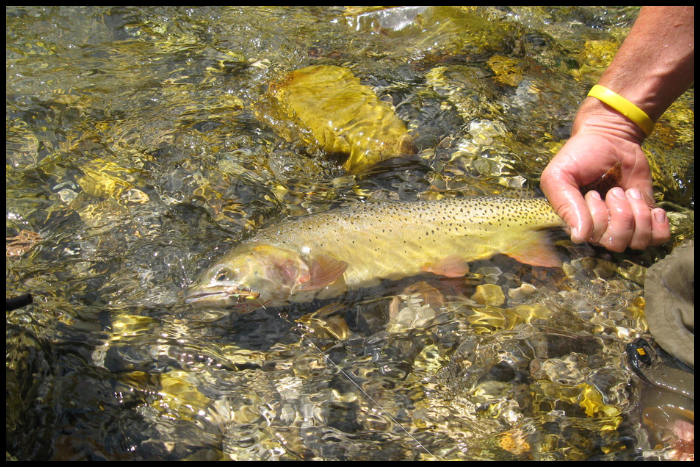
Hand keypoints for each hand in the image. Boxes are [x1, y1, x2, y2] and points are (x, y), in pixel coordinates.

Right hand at [541, 103, 669, 251]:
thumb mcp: (560, 175)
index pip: (591, 239)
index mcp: (576, 223)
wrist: (610, 138)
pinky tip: (652, 209)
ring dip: (638, 215)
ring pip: (638, 241)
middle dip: (619, 214)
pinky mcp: (646, 217)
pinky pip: (658, 237)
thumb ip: (565, 204)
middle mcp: (600, 229)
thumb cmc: (581, 155)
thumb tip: (580, 237)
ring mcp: (625, 225)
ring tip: (629, 193)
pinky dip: (658, 225)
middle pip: (616, 243)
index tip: (592, 194)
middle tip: (614, 190)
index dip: (597, 219)